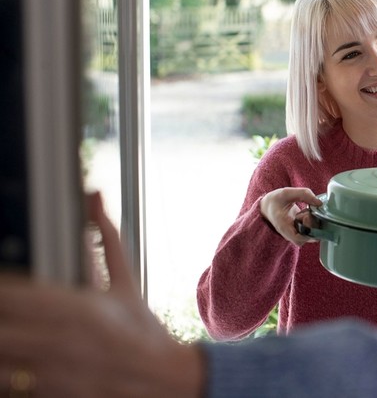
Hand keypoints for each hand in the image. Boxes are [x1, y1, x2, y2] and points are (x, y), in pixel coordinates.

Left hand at [0, 192, 204, 396]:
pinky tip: (15, 360)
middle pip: (0, 331)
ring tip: (9, 336)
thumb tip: (95, 195)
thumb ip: (107, 239)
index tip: (2, 282)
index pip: (11, 295)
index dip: (1, 289)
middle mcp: (59, 340)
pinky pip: (11, 386)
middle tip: (4, 313)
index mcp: (76, 307)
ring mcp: (51, 373)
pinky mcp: (49, 396)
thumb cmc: (143, 332)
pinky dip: (6, 373)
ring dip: (0, 349)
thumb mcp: (126, 284)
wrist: (163, 381)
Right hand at [259, 187, 322, 245]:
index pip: (299, 239)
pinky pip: (311, 230)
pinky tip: (306, 213)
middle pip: (308, 238)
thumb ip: (304, 194)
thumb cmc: (275, 200)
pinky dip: (313, 221)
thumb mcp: (286, 193)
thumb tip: (319, 203)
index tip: (306, 216)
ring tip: (306, 212)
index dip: (307, 230)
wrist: (268, 206)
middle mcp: (290, 234)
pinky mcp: (300, 230)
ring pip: (311, 234)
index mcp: (284, 227)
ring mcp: (296, 233)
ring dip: (313, 222)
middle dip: (312, 224)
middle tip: (307, 212)